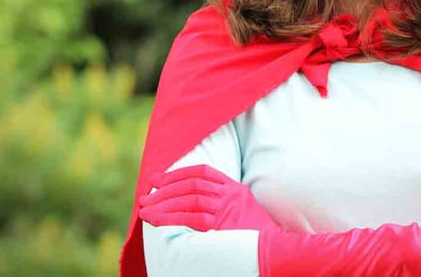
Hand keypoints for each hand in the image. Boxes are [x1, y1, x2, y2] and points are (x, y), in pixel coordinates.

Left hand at [138, 164, 280, 231]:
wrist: (275, 249)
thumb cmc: (256, 234)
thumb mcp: (243, 209)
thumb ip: (223, 201)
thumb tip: (191, 201)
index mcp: (235, 187)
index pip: (202, 172)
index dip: (177, 173)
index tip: (157, 179)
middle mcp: (230, 193)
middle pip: (191, 185)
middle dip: (164, 190)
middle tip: (145, 197)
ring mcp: (226, 207)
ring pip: (188, 199)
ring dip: (162, 204)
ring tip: (145, 210)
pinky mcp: (221, 224)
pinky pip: (189, 218)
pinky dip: (169, 218)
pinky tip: (155, 220)